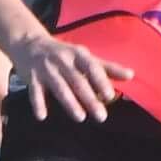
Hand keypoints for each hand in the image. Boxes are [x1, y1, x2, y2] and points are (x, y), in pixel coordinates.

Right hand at [9, 26, 128, 122]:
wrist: (29, 43)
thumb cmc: (63, 53)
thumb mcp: (84, 56)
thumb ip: (106, 67)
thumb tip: (131, 75)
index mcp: (78, 55)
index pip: (92, 68)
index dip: (101, 81)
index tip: (110, 96)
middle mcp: (63, 60)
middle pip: (77, 81)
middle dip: (89, 98)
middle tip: (101, 116)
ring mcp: (46, 69)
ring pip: (59, 87)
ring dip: (69, 102)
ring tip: (80, 117)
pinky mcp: (31, 77)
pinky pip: (35, 91)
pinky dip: (38, 103)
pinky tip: (42, 116)